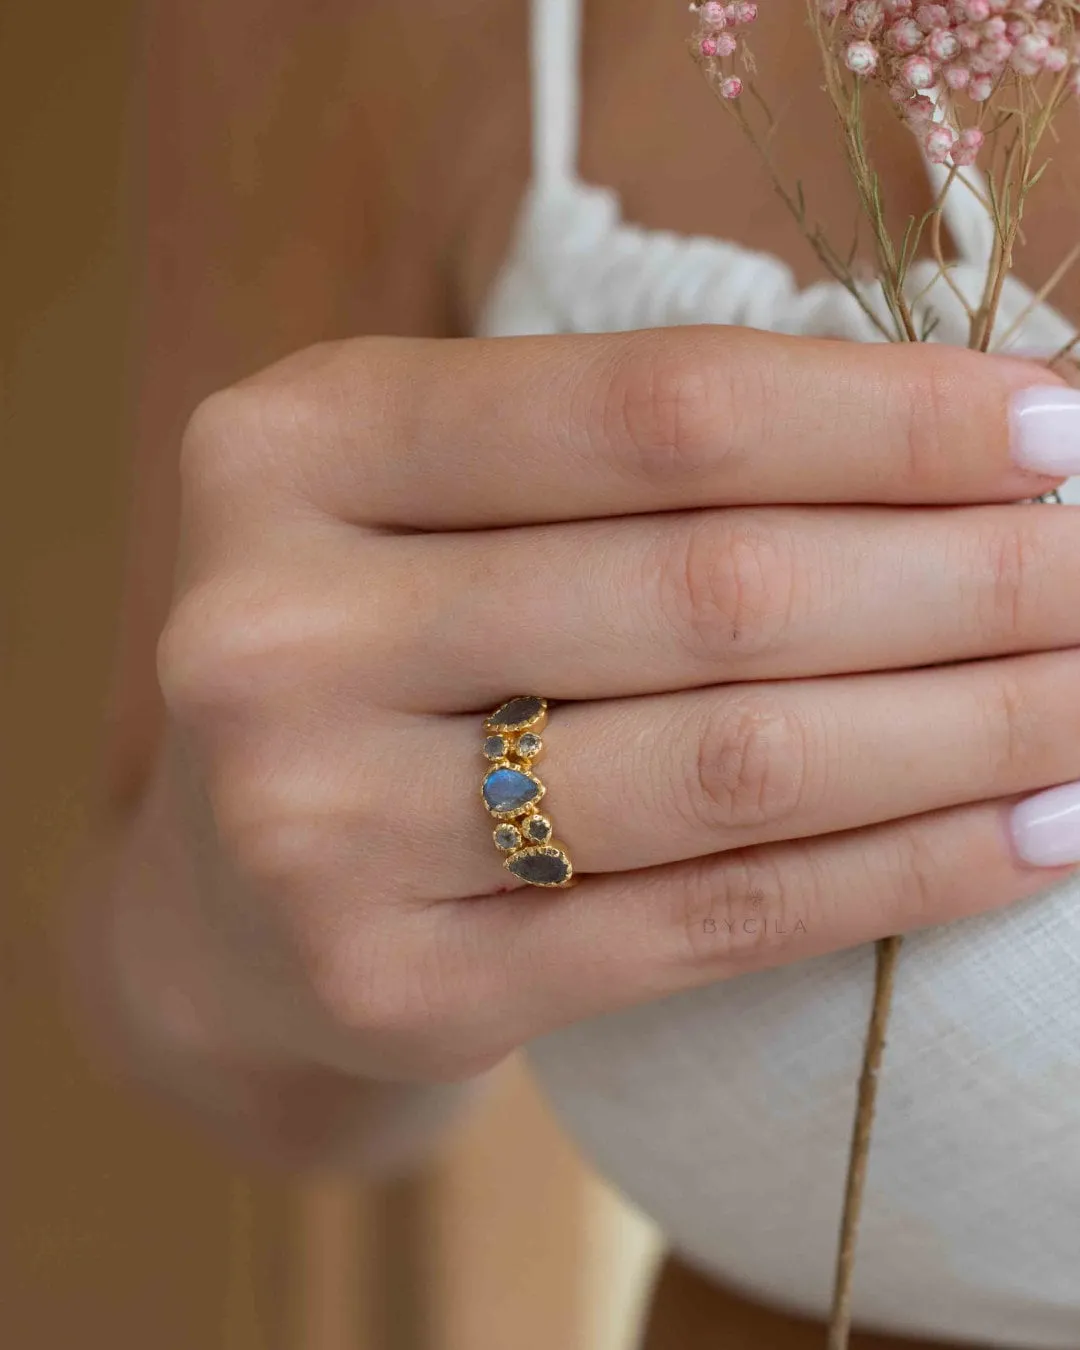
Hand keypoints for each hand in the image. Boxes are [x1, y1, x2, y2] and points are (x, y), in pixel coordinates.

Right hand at [143, 327, 1079, 1092]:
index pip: (652, 410)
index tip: (1055, 425)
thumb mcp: (448, 495)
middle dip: (966, 575)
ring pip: (728, 766)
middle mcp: (273, 634)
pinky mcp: (395, 985)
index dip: (882, 418)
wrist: (230, 888)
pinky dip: (899, 873)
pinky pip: (707, 921)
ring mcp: (318, 826)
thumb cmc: (381, 643)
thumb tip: (975, 444)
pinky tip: (1030, 832)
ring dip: (968, 725)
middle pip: (707, 591)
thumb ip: (641, 457)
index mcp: (292, 450)